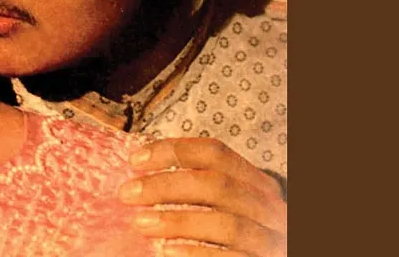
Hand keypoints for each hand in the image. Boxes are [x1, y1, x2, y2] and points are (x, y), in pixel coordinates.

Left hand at [120, 138, 285, 256]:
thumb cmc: (239, 240)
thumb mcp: (230, 208)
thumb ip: (200, 192)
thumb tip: (142, 179)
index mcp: (257, 184)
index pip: (214, 153)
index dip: (172, 151)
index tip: (135, 160)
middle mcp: (269, 207)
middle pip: (216, 184)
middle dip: (166, 185)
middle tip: (128, 193)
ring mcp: (271, 238)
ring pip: (226, 223)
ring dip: (178, 221)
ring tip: (141, 223)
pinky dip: (196, 253)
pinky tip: (167, 251)